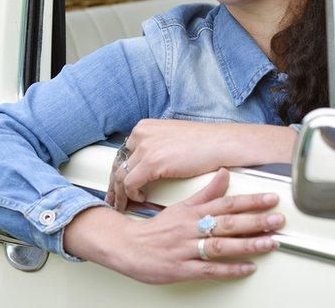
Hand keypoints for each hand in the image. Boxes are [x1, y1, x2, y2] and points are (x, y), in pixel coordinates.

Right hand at [68, 169, 285, 283]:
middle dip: (255, 221)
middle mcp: (191, 229)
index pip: (225, 203)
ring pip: (220, 246)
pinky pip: (209, 270)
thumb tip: (225, 174)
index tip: (271, 198)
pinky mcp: (182, 270)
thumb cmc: (157, 229)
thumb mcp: (181, 206)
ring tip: (270, 243)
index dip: (250, 201)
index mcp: (192, 212)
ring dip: (247, 245)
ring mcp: (186, 249)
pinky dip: (229, 269)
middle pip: (227, 223)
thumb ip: (206, 192)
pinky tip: (247, 268)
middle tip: (278, 219)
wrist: (127, 247)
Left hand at [106, 119, 296, 211]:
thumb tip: (148, 162)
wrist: (221, 144)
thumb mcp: (172, 138)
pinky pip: (131, 184)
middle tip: (113, 199)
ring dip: (120, 194)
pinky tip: (141, 200)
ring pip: (121, 176)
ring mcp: (145, 147)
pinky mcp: (152, 162)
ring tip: (121, 206)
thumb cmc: (203, 143)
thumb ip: (157, 146)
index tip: (117, 185)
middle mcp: (140, 134)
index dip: (118, 171)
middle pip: (117, 164)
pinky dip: (133, 195)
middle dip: (114, 184)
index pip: (123, 153)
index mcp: (144, 127)